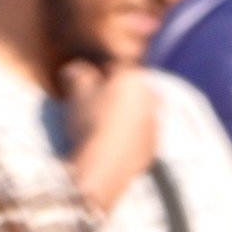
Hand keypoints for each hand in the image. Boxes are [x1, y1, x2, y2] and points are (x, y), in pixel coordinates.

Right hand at [60, 62, 157, 214]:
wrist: (105, 166)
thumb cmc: (91, 122)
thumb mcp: (77, 91)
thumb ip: (78, 73)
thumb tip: (76, 69)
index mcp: (134, 77)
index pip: (114, 66)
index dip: (97, 72)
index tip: (85, 84)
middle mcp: (151, 97)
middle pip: (130, 89)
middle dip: (115, 93)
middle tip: (94, 105)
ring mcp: (155, 123)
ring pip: (137, 111)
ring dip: (124, 114)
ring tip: (102, 126)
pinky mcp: (154, 146)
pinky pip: (140, 134)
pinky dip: (129, 135)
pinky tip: (112, 143)